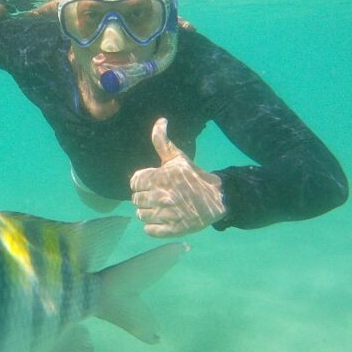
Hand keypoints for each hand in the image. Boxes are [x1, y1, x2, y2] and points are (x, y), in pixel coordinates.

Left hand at [130, 117, 225, 237]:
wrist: (217, 198)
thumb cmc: (194, 176)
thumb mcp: (178, 157)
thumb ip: (162, 141)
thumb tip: (160, 120)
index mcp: (159, 177)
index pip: (134, 182)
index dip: (141, 183)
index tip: (152, 183)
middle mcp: (161, 196)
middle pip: (136, 200)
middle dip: (144, 197)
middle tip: (157, 196)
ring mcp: (167, 214)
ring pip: (141, 215)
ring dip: (147, 212)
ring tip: (160, 208)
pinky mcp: (173, 229)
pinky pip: (149, 230)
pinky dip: (152, 227)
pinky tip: (162, 220)